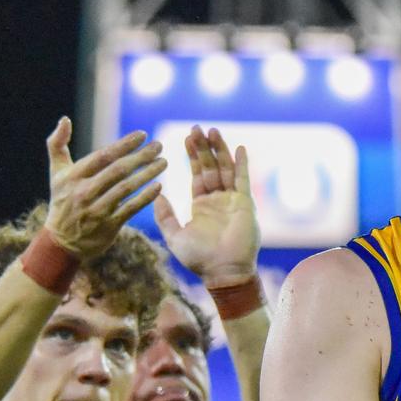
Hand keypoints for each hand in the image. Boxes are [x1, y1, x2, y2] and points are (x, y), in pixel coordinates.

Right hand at [45, 117, 166, 258]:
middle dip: (141, 156)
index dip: (124, 144)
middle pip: (118, 170)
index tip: (143, 135)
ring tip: (164, 163)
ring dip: (147, 174)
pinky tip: (159, 187)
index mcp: (72, 176)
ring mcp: (96, 210)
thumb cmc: (62, 201)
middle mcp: (84, 192)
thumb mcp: (56, 173)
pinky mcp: (108, 226)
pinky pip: (131, 208)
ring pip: (127, 188)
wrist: (62, 242)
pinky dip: (145, 197)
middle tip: (159, 145)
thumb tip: (65, 119)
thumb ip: (57, 144)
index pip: (102, 156)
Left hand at [154, 126, 259, 286]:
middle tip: (197, 127)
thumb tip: (156, 195)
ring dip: (220, 150)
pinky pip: (243, 180)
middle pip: (211, 167)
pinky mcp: (245, 204)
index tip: (187, 138)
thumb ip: (165, 216)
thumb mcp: (175, 236)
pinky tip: (239, 147)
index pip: (197, 175)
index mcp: (202, 206)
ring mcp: (233, 201)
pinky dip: (242, 164)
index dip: (192, 157)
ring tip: (213, 131)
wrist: (223, 272)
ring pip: (226, 169)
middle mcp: (218, 200)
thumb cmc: (199, 259)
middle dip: (204, 148)